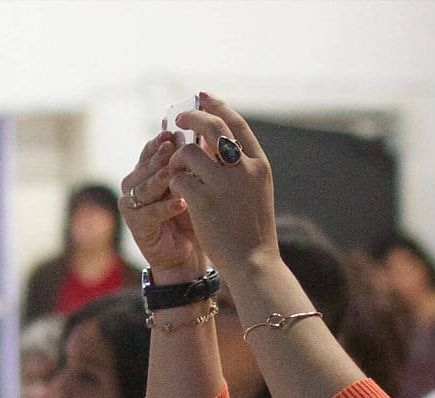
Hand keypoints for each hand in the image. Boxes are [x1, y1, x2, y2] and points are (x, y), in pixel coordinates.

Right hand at [120, 132, 207, 282]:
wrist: (190, 255)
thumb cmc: (196, 217)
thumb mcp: (198, 185)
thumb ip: (197, 162)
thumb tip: (208, 131)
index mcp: (149, 170)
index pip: (153, 149)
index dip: (164, 140)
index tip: (177, 130)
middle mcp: (136, 184)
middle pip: (146, 165)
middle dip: (160, 155)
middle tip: (173, 145)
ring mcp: (133, 205)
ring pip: (144, 186)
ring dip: (160, 178)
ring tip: (174, 172)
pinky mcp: (137, 226)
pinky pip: (149, 213)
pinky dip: (165, 208)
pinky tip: (181, 204)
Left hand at [166, 93, 279, 277]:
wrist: (254, 264)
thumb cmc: (253, 233)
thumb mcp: (255, 194)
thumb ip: (238, 168)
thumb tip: (211, 143)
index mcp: (260, 166)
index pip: (237, 124)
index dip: (218, 107)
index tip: (203, 96)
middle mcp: (244, 169)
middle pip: (213, 127)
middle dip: (191, 118)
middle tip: (177, 120)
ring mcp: (224, 184)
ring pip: (189, 153)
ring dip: (177, 159)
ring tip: (176, 170)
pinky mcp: (204, 201)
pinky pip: (179, 179)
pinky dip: (174, 182)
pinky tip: (177, 193)